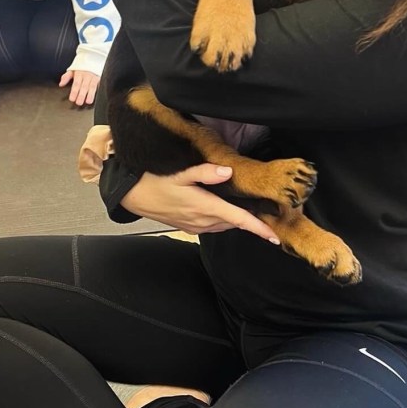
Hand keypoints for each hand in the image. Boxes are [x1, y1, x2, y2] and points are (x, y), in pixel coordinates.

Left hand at [59, 69, 99, 106]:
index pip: (76, 84)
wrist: (92, 59)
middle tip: (79, 103)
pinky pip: (99, 85)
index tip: (72, 99)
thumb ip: (66, 77)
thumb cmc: (81, 67)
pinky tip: (98, 96)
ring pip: (93, 86)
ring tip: (88, 101)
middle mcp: (87, 75)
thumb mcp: (72, 70)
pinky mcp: (100, 78)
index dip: (74, 92)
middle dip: (82, 95)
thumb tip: (61, 84)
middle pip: (84, 86)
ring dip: (91, 94)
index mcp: (79, 73)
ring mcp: (94, 77)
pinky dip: (99, 91)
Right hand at [121, 163, 280, 243]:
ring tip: (253, 211)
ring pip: (224, 224)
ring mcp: (195, 226)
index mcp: (204, 207)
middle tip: (269, 212)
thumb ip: (205, 172)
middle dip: (252, 221)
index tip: (275, 235)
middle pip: (235, 222)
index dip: (259, 228)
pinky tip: (225, 209)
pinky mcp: (189, 227)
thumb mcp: (179, 173)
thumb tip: (228, 172)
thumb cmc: (153, 182)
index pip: (238, 219)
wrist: (131, 195)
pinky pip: (213, 225)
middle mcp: (202, 220)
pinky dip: (223, 219)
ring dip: (237, 219)